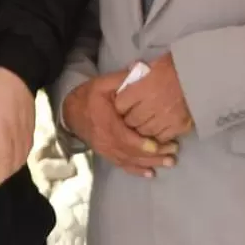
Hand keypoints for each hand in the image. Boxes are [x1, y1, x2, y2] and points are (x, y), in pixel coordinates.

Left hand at [0, 66, 35, 189]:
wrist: (17, 72)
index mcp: (2, 128)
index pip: (3, 159)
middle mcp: (17, 134)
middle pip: (14, 164)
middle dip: (1, 176)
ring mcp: (27, 132)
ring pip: (22, 159)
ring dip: (9, 169)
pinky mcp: (31, 129)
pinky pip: (26, 151)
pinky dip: (17, 160)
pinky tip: (6, 158)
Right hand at [63, 69, 179, 177]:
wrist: (70, 112)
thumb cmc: (88, 96)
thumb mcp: (102, 83)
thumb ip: (121, 79)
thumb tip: (140, 71)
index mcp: (105, 122)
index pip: (125, 138)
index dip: (142, 144)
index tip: (159, 145)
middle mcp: (105, 140)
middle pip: (131, 152)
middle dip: (154, 155)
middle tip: (173, 152)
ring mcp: (105, 149)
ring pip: (129, 161)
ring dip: (150, 163)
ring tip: (169, 162)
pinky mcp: (106, 154)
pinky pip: (122, 165)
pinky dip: (137, 171)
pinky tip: (151, 173)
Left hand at [113, 53, 194, 141]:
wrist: (203, 75)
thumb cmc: (177, 67)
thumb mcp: (155, 64)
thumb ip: (139, 72)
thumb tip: (128, 74)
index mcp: (144, 88)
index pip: (121, 104)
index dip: (120, 105)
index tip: (122, 105)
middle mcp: (152, 104)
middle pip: (131, 120)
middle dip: (129, 119)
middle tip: (131, 116)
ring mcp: (166, 117)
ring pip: (145, 131)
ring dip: (142, 128)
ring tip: (144, 123)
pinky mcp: (179, 126)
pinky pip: (162, 137)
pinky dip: (157, 134)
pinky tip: (158, 128)